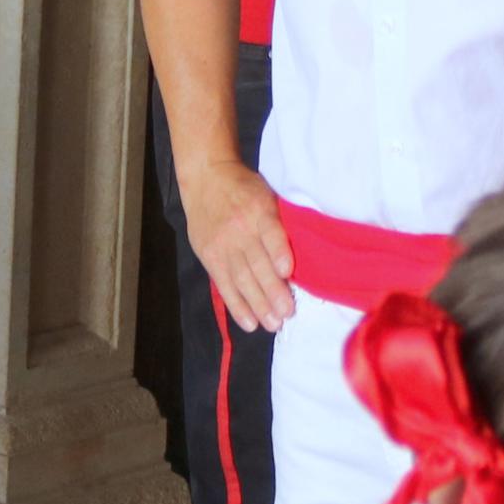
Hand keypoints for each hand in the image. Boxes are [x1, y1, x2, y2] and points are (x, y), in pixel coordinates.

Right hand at [179, 152, 296, 332]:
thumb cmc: (245, 189)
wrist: (206, 179)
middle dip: (272, 291)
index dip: (278, 253)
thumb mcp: (266, 196)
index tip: (288, 272)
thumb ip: (278, 224)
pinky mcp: (209, 257)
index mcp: (259, 210)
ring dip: (258, 304)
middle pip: (256, 263)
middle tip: (287, 314)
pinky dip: (237, 306)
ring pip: (241, 279)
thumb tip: (296, 260)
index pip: (270, 234)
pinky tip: (249, 322)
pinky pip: (224, 285)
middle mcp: (239, 229)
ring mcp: (222, 245)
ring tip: (273, 324)